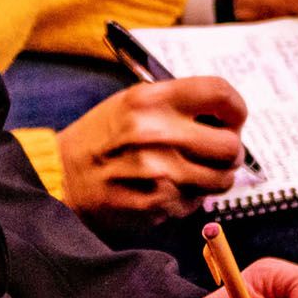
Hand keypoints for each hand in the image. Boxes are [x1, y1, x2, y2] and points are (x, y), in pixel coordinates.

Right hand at [54, 78, 247, 227]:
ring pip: (222, 178)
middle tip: (219, 150)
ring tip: (195, 170)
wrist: (62, 178)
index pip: (219, 94)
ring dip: (215, 176)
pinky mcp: (158, 204)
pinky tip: (169, 187)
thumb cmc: (100, 138)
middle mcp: (156, 134)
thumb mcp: (131, 102)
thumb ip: (178, 104)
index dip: (236, 107)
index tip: (233, 117)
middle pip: (230, 144)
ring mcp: (159, 173)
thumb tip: (226, 117)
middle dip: (231, 149)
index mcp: (150, 100)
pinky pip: (198, 201)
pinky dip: (191, 196)